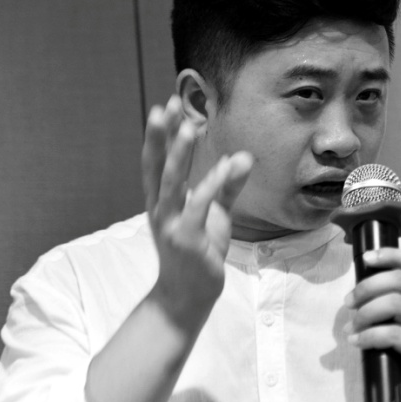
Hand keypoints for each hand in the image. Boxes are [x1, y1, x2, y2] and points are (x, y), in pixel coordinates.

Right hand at [142, 95, 251, 326]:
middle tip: (166, 106)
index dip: (162, 135)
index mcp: (163, 200)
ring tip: (189, 128)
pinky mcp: (187, 240)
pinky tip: (225, 167)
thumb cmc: (200, 251)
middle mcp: (160, 209)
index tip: (168, 105)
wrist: (188, 295)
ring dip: (179, 156)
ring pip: (171, 184)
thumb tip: (244, 156)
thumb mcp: (215, 214)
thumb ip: (227, 185)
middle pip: (156, 166)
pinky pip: (198, 208)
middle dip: (160, 136)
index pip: (158, 161)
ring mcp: (171, 224)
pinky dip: (209, 187)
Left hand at [344, 247, 400, 401]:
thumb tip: (350, 296)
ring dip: (365, 312)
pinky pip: (394, 334)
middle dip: (367, 288)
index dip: (391, 255)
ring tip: (351, 328)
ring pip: (396, 303)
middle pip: (400, 280)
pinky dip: (369, 335)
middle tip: (348, 303)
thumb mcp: (385, 323)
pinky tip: (357, 342)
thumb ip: (375, 304)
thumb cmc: (394, 353)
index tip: (366, 259)